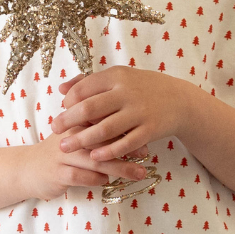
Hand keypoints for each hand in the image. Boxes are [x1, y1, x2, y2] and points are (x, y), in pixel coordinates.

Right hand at [24, 123, 150, 201]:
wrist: (27, 169)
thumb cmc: (60, 151)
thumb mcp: (76, 133)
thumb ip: (100, 126)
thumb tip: (133, 125)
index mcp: (76, 122)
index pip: (103, 119)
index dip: (125, 126)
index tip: (145, 132)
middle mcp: (69, 135)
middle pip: (102, 138)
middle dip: (126, 146)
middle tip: (146, 153)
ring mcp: (62, 154)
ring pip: (94, 159)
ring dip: (119, 167)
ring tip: (138, 172)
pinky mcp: (56, 173)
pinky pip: (79, 176)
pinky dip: (95, 179)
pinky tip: (106, 181)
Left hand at [50, 67, 191, 163]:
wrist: (180, 100)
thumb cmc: (142, 88)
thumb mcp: (119, 77)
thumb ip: (90, 82)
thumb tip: (61, 90)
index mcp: (117, 76)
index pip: (83, 89)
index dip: (68, 102)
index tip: (62, 111)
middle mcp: (127, 92)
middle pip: (89, 109)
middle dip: (68, 121)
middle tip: (54, 130)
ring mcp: (139, 112)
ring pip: (104, 130)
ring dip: (82, 140)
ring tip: (66, 147)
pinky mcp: (150, 130)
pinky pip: (124, 144)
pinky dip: (108, 152)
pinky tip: (94, 157)